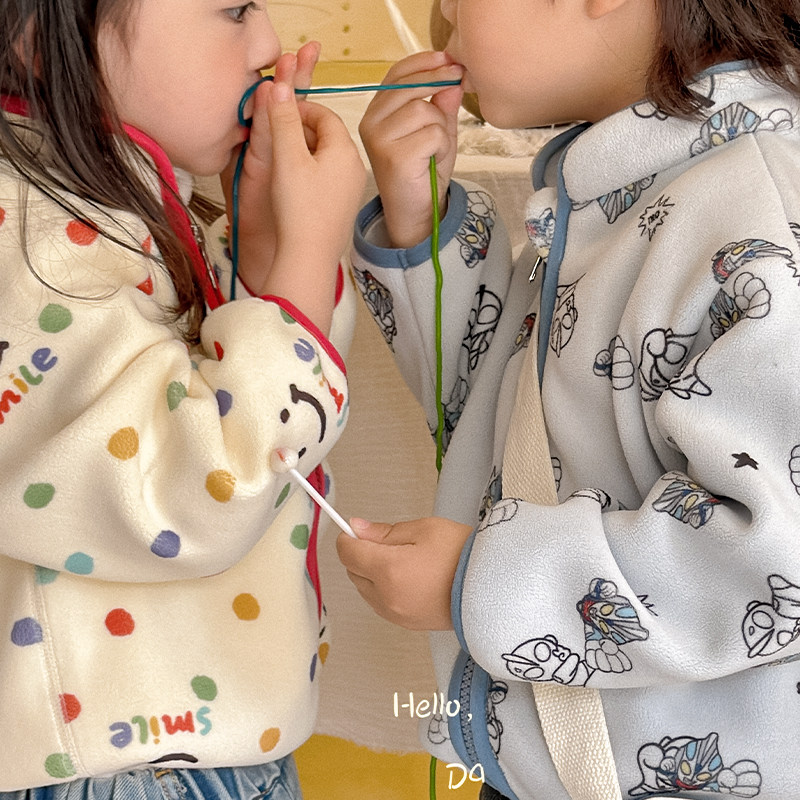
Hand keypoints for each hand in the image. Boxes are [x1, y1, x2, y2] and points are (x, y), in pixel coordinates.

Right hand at [226, 48, 365, 333]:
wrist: (310, 258)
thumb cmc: (299, 207)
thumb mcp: (287, 157)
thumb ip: (283, 119)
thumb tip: (280, 85)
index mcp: (345, 149)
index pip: (324, 114)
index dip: (298, 109)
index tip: (276, 114)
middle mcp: (355, 166)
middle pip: (327, 135)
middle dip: (300, 130)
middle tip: (274, 137)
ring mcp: (352, 189)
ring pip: (327, 157)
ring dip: (304, 152)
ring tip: (281, 163)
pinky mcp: (344, 207)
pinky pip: (328, 178)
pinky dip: (311, 173)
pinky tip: (293, 186)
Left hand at [336, 516, 472, 629]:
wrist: (493, 589)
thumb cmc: (462, 554)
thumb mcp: (424, 529)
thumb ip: (385, 532)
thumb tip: (356, 528)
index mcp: (388, 570)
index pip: (347, 553)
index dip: (349, 537)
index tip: (359, 529)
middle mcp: (385, 597)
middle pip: (353, 572)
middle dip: (362, 555)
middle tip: (390, 543)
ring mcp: (395, 615)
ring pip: (365, 589)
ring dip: (372, 574)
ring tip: (404, 560)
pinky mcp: (406, 624)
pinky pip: (381, 603)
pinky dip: (384, 589)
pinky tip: (408, 578)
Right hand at [358, 51, 463, 248]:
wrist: (416, 212)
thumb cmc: (423, 172)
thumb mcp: (437, 132)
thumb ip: (442, 105)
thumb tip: (453, 79)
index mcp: (376, 113)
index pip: (396, 74)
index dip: (423, 62)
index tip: (447, 58)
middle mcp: (371, 123)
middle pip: (410, 87)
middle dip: (440, 84)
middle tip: (460, 81)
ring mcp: (379, 139)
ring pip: (424, 110)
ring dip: (441, 127)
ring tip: (436, 148)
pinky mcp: (393, 156)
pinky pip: (432, 133)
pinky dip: (442, 145)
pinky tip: (433, 160)